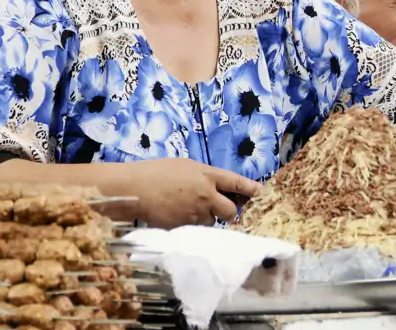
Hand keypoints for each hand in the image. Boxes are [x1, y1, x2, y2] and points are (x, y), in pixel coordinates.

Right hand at [126, 158, 260, 227]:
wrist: (134, 189)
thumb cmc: (157, 172)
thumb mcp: (185, 166)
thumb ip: (204, 176)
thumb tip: (215, 185)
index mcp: (208, 175)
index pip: (237, 183)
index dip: (251, 189)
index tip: (261, 194)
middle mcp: (206, 195)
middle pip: (231, 211)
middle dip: (228, 211)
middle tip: (219, 208)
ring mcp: (196, 213)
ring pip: (212, 222)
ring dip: (206, 218)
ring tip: (187, 208)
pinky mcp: (185, 228)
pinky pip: (196, 230)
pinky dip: (191, 225)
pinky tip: (177, 215)